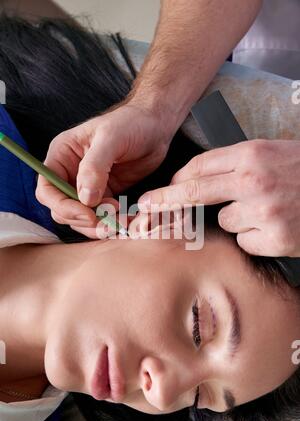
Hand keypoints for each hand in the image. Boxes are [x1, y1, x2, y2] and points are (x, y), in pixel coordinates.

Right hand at [35, 100, 171, 237]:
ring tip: (121, 220)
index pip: (47, 189)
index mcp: (62, 156)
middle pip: (62, 209)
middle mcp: (70, 173)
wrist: (155, 126)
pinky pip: (101, 217)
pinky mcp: (105, 195)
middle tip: (109, 220)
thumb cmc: (130, 123)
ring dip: (98, 225)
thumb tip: (85, 199)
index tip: (87, 214)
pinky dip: (111, 223)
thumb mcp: (111, 138)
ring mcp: (87, 187)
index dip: (62, 206)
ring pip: (81, 218)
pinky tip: (127, 219)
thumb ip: (94, 167)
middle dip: (83, 219)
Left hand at [138, 140, 299, 256]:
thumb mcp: (271, 153)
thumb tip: (197, 179)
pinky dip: (255, 238)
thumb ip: (236, 163)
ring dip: (238, 220)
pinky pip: (245, 242)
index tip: (159, 191)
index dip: (176, 180)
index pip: (199, 167)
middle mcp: (253, 181)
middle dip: (165, 201)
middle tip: (145, 207)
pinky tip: (275, 227)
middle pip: (195, 192)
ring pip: (225, 222)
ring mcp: (263, 211)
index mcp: (252, 154)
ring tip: (266, 211)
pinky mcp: (274, 238)